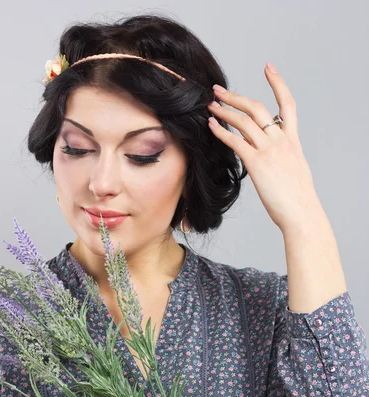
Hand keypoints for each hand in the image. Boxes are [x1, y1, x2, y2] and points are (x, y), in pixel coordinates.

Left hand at [207, 62, 320, 230]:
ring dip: (224, 111)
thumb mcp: (294, 171)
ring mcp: (269, 150)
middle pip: (258, 107)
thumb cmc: (297, 199)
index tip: (268, 67)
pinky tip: (210, 126)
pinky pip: (235, 141)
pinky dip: (221, 131)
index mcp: (292, 141)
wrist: (302, 213)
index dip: (278, 83)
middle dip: (236, 96)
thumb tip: (270, 157)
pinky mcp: (257, 163)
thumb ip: (283, 157)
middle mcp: (281, 140)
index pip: (287, 104)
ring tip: (210, 106)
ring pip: (244, 121)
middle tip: (218, 90)